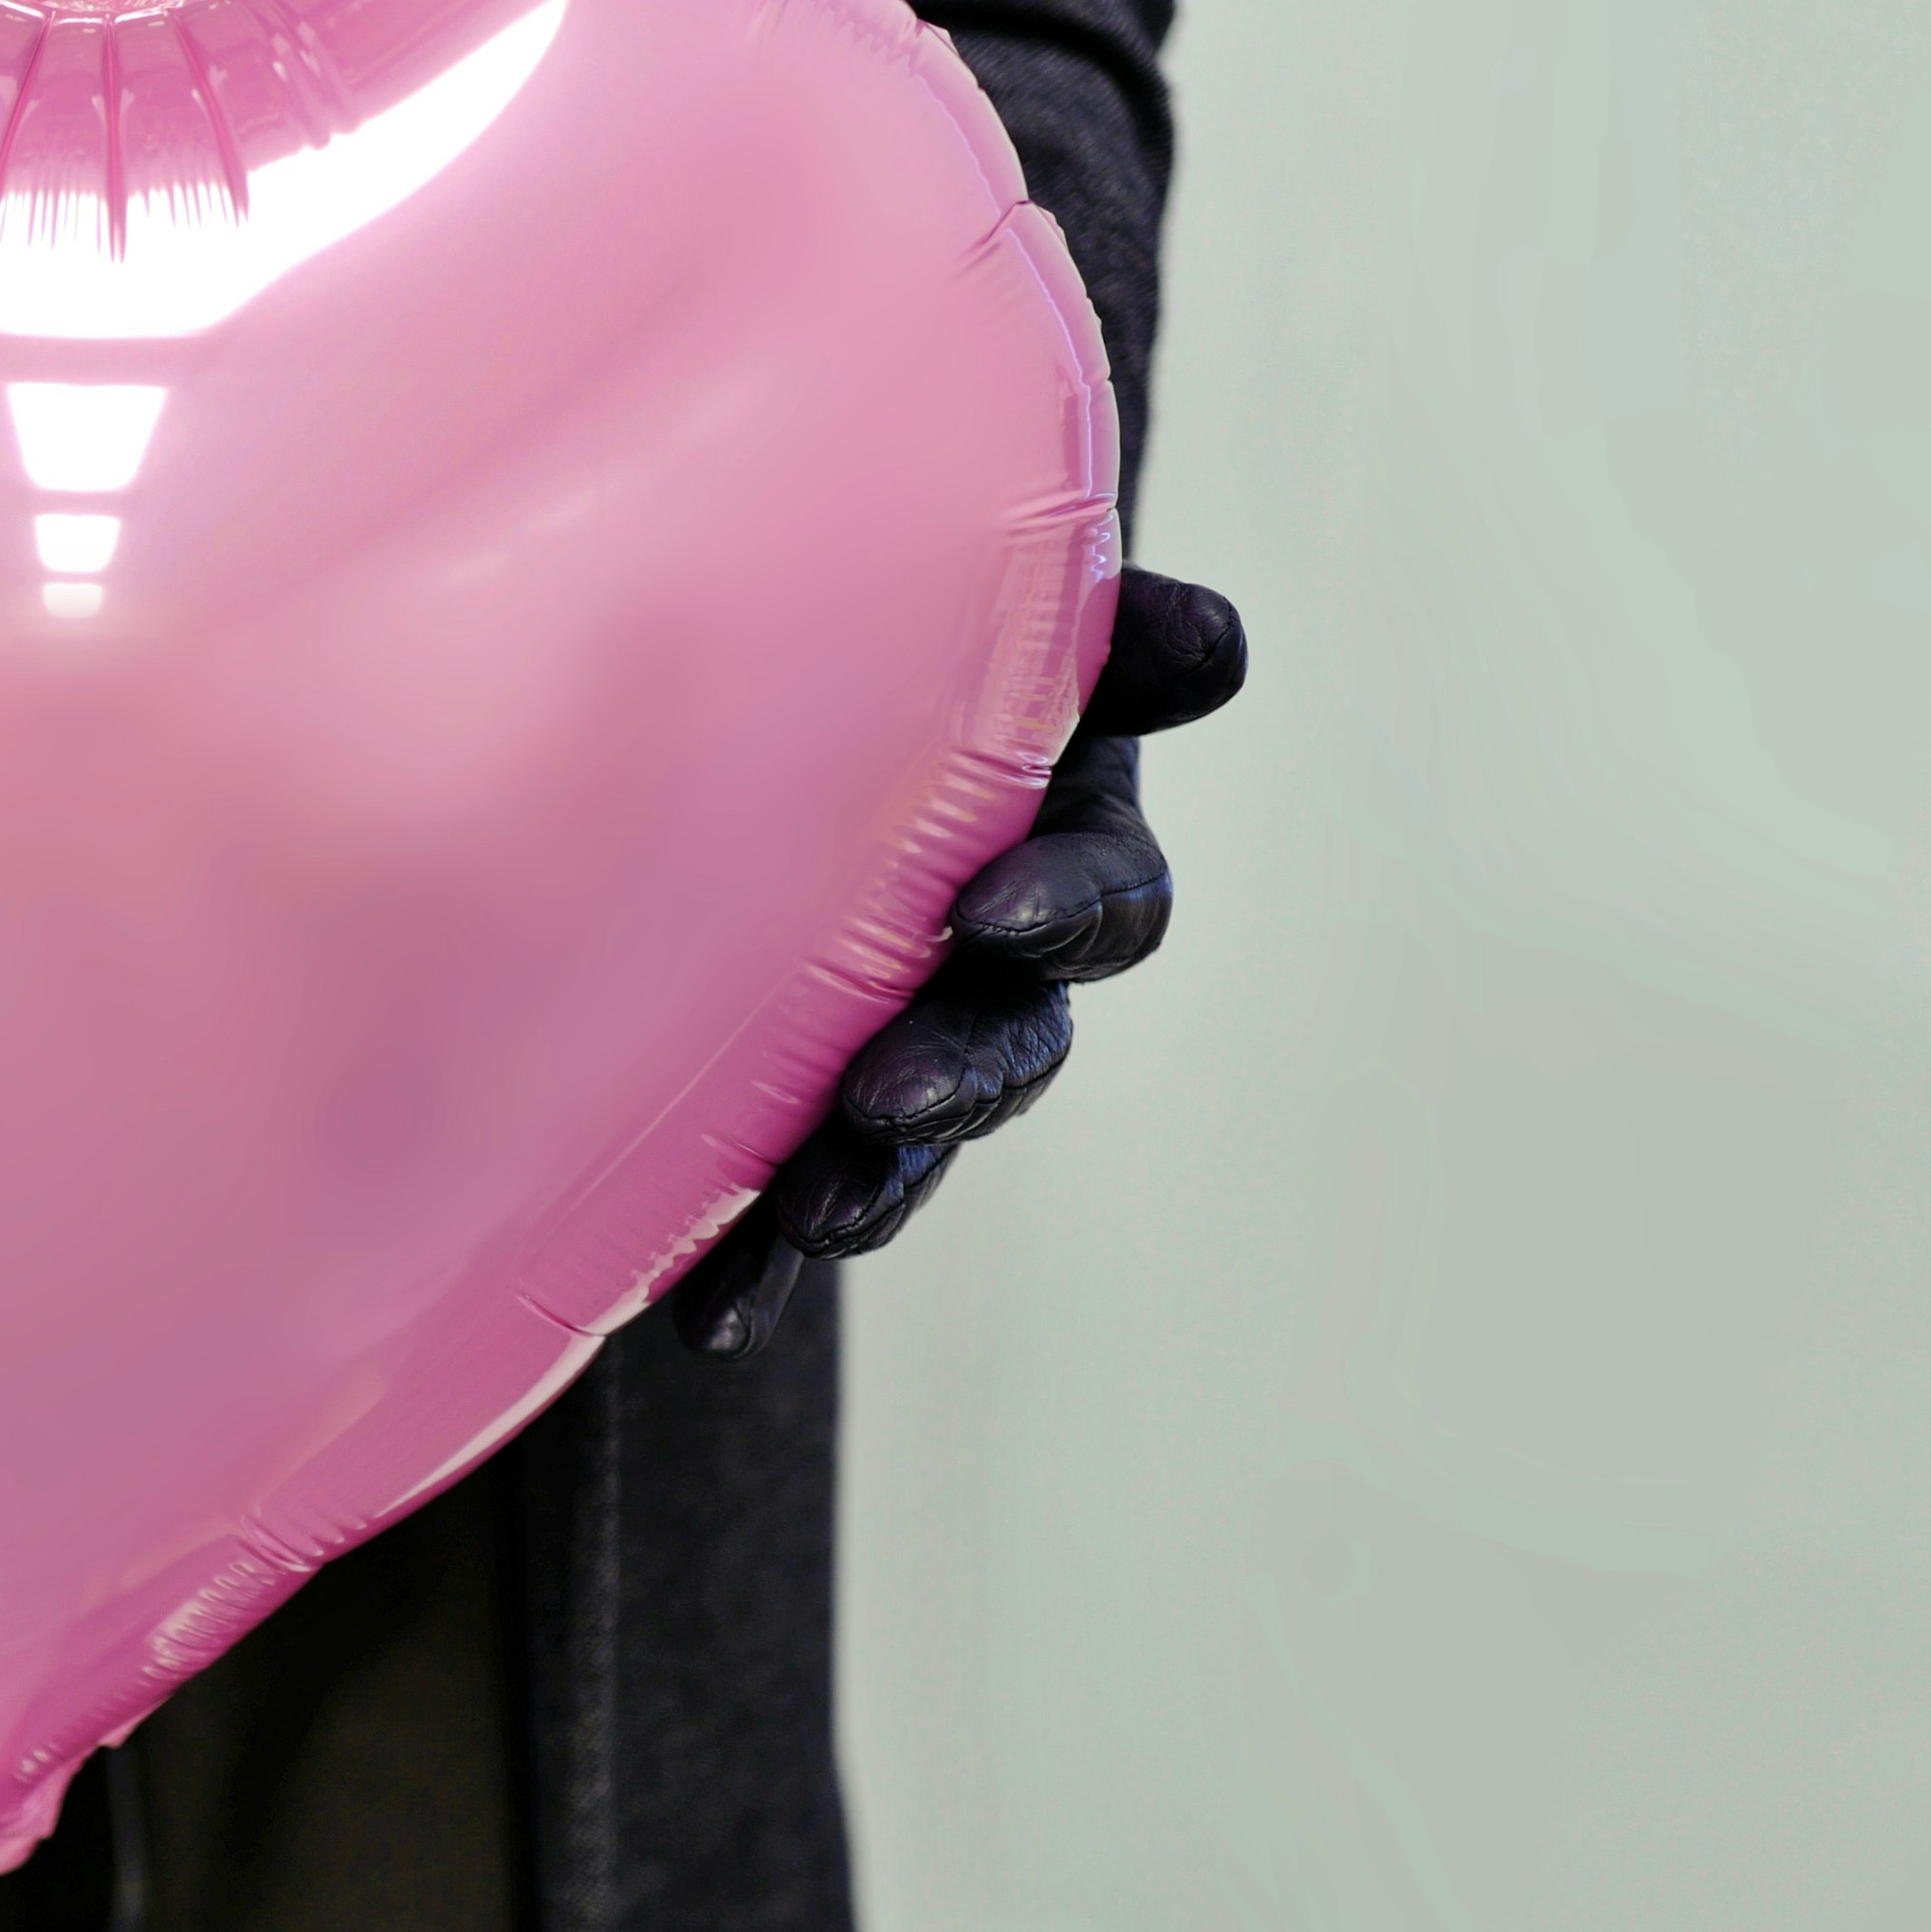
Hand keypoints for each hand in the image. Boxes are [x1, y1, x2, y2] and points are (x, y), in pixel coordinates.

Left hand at [672, 567, 1246, 1357]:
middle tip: (893, 1094)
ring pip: (911, 1139)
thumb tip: (1217, 647)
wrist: (793, 689)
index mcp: (1060, 839)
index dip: (1066, 906)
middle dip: (960, 1075)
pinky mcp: (807, 1108)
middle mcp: (996, 961)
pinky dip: (761, 1261)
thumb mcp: (999, 613)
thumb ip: (1100, 631)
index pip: (1103, 893)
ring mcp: (907, 1044)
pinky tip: (713, 1318)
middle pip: (1013, 1040)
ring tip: (820, 1222)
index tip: (996, 910)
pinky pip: (792, 1198)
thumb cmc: (910, 632)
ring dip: (875, 1185)